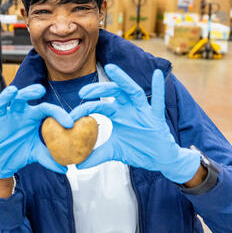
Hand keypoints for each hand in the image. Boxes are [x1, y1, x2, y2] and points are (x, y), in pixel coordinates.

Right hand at [0, 85, 73, 178]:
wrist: (2, 163)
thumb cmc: (20, 151)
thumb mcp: (36, 154)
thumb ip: (50, 158)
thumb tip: (65, 168)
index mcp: (31, 116)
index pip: (45, 109)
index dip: (58, 114)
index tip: (69, 123)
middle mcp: (17, 113)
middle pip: (23, 98)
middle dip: (30, 92)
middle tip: (40, 90)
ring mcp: (2, 118)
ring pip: (3, 103)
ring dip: (7, 96)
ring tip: (13, 91)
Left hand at [69, 66, 200, 183]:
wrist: (159, 159)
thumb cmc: (138, 150)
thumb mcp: (114, 152)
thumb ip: (95, 156)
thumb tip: (76, 165)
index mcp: (118, 113)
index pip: (99, 106)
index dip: (85, 108)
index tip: (72, 114)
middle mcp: (129, 108)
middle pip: (113, 93)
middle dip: (98, 90)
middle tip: (83, 92)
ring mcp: (143, 111)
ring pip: (133, 91)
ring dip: (123, 79)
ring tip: (111, 68)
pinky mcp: (157, 117)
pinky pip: (158, 101)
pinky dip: (159, 88)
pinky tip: (158, 75)